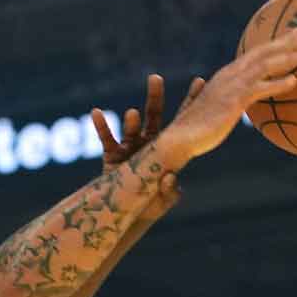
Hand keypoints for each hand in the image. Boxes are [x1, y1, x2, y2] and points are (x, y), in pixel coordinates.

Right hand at [90, 74, 205, 219]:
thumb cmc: (150, 208)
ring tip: (132, 113)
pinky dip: (101, 126)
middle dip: (155, 98)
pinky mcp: (112, 157)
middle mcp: (149, 143)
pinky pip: (107, 139)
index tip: (200, 81)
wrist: (127, 217)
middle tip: (156, 79)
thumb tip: (170, 178)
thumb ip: (169, 192)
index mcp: (166, 149)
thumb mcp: (163, 201)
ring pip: (131, 129)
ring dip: (131, 121)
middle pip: (154, 116)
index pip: (181, 122)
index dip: (191, 103)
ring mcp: (130, 148)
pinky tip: (96, 112)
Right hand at [153, 30, 296, 166]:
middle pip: (264, 52)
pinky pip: (260, 88)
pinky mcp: (233, 101)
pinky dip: (278, 83)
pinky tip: (294, 81)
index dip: (275, 43)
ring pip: (265, 65)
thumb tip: (210, 84)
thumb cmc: (195, 127)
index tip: (293, 36)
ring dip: (289, 57)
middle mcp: (230, 74)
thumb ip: (220, 95)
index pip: (255, 53)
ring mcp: (232, 86)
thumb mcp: (209, 106)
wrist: (181, 138)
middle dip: (288, 41)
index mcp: (227, 75)